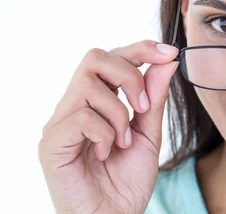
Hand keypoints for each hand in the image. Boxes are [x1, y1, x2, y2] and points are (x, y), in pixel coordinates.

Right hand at [38, 40, 179, 213]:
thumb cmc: (127, 181)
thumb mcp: (149, 133)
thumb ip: (154, 98)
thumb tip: (166, 61)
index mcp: (97, 100)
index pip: (112, 57)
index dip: (141, 49)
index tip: (169, 53)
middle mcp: (74, 106)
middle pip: (95, 57)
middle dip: (130, 75)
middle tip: (143, 108)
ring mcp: (60, 123)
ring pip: (90, 85)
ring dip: (119, 113)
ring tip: (124, 141)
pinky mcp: (51, 144)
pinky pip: (82, 116)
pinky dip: (105, 133)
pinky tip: (107, 152)